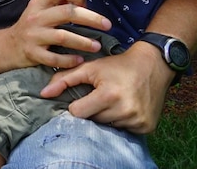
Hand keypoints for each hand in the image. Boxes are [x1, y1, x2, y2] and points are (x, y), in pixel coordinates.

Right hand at [9, 0, 111, 70]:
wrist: (8, 47)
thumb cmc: (30, 27)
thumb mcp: (39, 10)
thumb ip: (58, 4)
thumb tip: (85, 1)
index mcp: (40, 3)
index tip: (88, 4)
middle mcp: (36, 17)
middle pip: (68, 12)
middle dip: (91, 18)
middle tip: (107, 25)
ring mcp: (34, 35)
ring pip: (63, 36)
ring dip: (83, 41)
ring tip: (97, 46)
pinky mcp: (33, 53)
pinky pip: (54, 57)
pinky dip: (68, 60)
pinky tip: (79, 60)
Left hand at [40, 41, 173, 133]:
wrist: (153, 65)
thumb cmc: (117, 65)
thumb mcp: (90, 68)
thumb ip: (64, 79)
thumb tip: (43, 93)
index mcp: (108, 95)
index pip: (78, 113)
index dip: (79, 103)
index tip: (87, 94)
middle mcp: (124, 110)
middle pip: (93, 121)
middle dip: (93, 110)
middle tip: (102, 95)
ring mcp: (137, 121)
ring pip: (107, 127)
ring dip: (107, 116)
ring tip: (114, 100)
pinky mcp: (147, 127)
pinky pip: (123, 130)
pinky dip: (121, 121)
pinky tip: (125, 106)